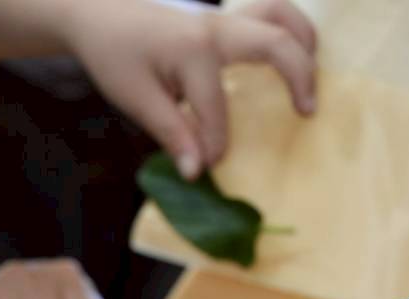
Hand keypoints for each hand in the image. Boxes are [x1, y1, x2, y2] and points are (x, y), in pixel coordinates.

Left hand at [65, 0, 316, 177]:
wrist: (99, 17)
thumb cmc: (114, 56)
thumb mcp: (136, 99)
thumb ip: (172, 133)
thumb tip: (197, 172)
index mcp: (193, 49)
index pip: (216, 106)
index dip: (215, 143)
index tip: (207, 168)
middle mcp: (216, 27)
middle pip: (275, 43)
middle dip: (299, 77)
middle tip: (307, 113)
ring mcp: (222, 17)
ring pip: (279, 14)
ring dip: (303, 42)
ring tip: (310, 80)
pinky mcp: (222, 18)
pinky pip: (267, 14)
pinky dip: (287, 31)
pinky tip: (290, 58)